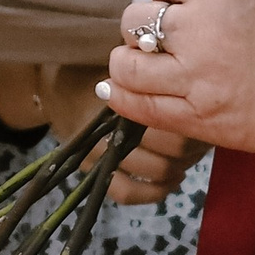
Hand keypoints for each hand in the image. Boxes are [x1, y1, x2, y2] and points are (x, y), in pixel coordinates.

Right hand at [0, 57, 192, 203]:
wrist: (55, 84)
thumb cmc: (97, 66)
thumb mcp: (126, 62)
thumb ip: (154, 75)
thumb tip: (195, 87)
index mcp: (126, 96)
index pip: (173, 119)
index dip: (193, 124)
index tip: (199, 120)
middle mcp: (113, 126)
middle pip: (174, 149)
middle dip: (191, 149)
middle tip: (198, 143)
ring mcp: (100, 151)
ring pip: (157, 171)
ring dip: (177, 170)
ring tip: (184, 160)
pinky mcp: (91, 170)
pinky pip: (127, 192)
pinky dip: (153, 192)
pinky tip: (168, 182)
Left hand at [107, 0, 254, 163]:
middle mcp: (200, 37)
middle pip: (134, 19)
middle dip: (146, 20)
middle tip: (168, 30)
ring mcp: (196, 84)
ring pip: (126, 67)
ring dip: (132, 60)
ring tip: (148, 61)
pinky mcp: (201, 121)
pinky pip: (139, 109)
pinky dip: (127, 97)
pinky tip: (128, 91)